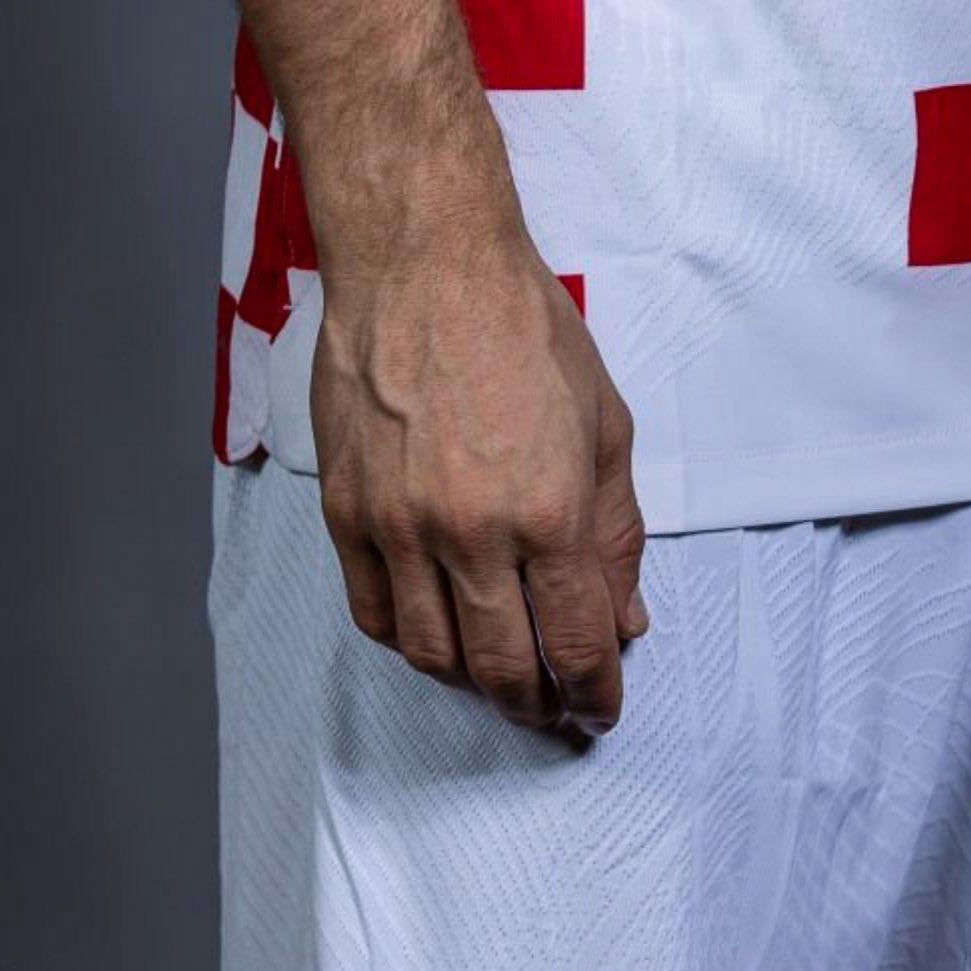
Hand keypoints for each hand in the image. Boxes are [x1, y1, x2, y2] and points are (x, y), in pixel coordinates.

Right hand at [310, 221, 650, 730]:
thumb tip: (623, 618)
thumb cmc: (521, 326)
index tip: (599, 707)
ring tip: (497, 675)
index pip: (575, 642)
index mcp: (548, 509)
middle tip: (552, 707)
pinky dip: (408, 641)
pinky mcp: (346, 513)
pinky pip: (373, 615)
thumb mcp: (605, 422)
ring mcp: (398, 527)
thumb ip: (617, 531)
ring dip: (471, 682)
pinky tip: (435, 632)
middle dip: (537, 704)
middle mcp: (470, 531)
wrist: (425, 262)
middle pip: (503, 668)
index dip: (594, 691)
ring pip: (433, 655)